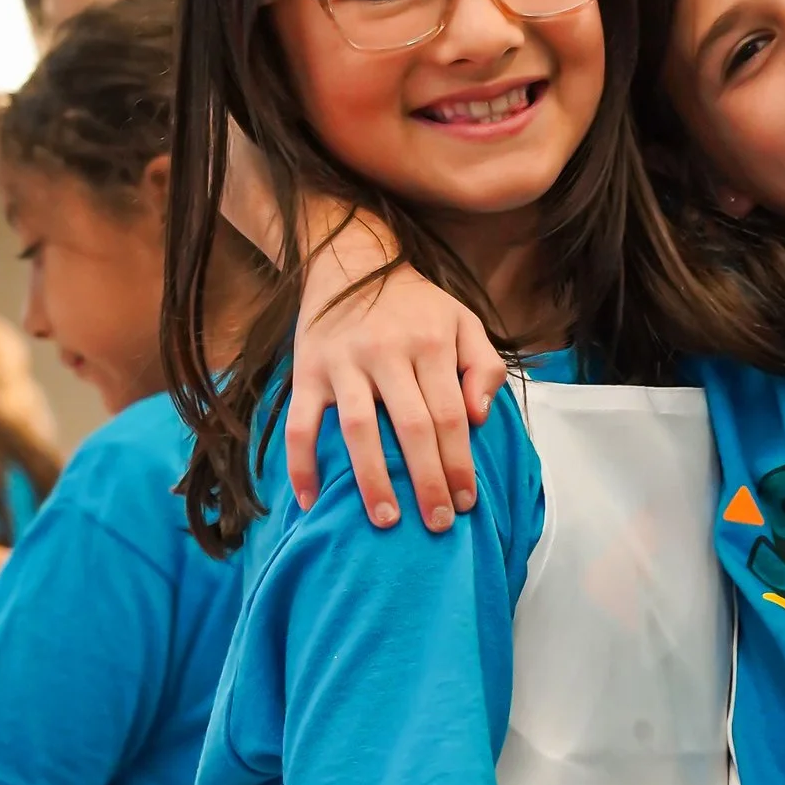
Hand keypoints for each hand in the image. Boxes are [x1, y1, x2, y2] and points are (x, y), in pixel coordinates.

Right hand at [283, 203, 507, 530]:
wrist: (349, 260)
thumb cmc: (416, 305)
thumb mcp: (463, 321)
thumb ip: (485, 365)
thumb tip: (480, 417)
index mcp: (429, 344)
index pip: (451, 415)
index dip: (459, 463)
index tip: (467, 502)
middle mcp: (386, 353)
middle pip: (411, 428)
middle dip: (427, 481)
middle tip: (438, 525)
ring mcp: (343, 363)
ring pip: (358, 430)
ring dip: (372, 479)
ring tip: (386, 520)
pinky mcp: (306, 372)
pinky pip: (300, 424)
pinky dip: (301, 463)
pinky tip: (311, 500)